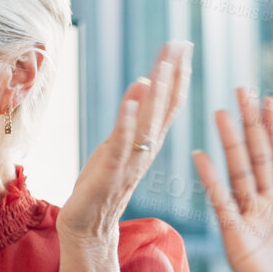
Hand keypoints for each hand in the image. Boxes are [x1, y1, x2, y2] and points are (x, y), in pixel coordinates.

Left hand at [56, 41, 191, 240]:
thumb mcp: (117, 142)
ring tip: (162, 66)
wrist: (89, 226)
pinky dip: (128, 121)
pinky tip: (132, 99)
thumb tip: (142, 81)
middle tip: (181, 45)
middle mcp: (145, 149)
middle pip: (164, 108)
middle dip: (172, 75)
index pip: (169, 103)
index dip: (177, 74)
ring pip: (148, 123)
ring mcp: (130, 161)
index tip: (183, 45)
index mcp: (148, 141)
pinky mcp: (110, 172)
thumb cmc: (103, 183)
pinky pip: (122, 144)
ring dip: (157, 94)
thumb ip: (132, 115)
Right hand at [191, 88, 272, 271]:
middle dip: (249, 123)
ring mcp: (249, 216)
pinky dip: (211, 179)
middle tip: (240, 91)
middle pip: (255, 154)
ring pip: (238, 170)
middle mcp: (267, 202)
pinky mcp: (235, 233)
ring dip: (230, 142)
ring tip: (221, 112)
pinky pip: (221, 201)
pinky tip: (202, 156)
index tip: (268, 100)